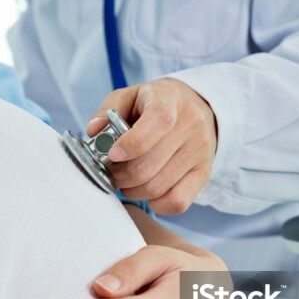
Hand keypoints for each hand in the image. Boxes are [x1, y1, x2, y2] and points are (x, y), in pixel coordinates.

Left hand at [88, 78, 216, 214]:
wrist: (197, 107)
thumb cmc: (155, 103)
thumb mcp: (130, 95)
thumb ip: (108, 111)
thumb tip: (94, 132)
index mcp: (169, 100)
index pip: (158, 122)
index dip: (131, 144)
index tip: (112, 155)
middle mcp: (191, 124)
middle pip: (149, 165)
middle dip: (120, 176)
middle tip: (111, 173)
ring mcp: (200, 151)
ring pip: (158, 187)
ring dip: (132, 191)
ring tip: (125, 181)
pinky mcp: (204, 173)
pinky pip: (177, 202)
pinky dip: (156, 203)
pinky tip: (146, 191)